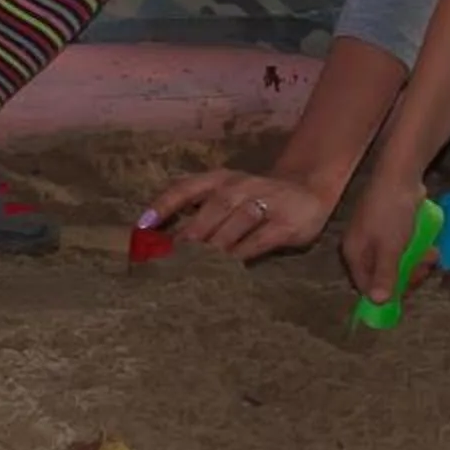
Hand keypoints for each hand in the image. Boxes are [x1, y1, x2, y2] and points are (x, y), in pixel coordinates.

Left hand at [139, 167, 330, 259]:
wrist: (307, 188)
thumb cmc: (254, 196)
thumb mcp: (225, 193)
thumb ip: (197, 210)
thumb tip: (158, 239)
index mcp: (219, 179)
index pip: (186, 188)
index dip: (163, 205)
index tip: (142, 227)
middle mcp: (240, 186)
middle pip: (212, 207)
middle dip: (189, 233)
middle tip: (168, 259)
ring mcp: (265, 202)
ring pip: (235, 222)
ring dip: (214, 245)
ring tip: (194, 267)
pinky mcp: (285, 224)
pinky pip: (259, 241)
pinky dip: (241, 255)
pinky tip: (227, 271)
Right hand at [338, 172, 429, 298]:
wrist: (400, 175)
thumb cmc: (391, 213)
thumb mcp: (390, 249)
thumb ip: (384, 276)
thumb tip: (377, 302)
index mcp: (354, 253)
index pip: (366, 285)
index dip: (388, 293)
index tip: (409, 290)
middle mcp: (362, 247)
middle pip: (384, 276)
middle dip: (408, 274)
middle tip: (425, 267)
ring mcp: (376, 237)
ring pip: (398, 263)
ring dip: (418, 262)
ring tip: (432, 254)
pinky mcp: (391, 228)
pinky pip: (404, 248)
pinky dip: (417, 249)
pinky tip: (430, 245)